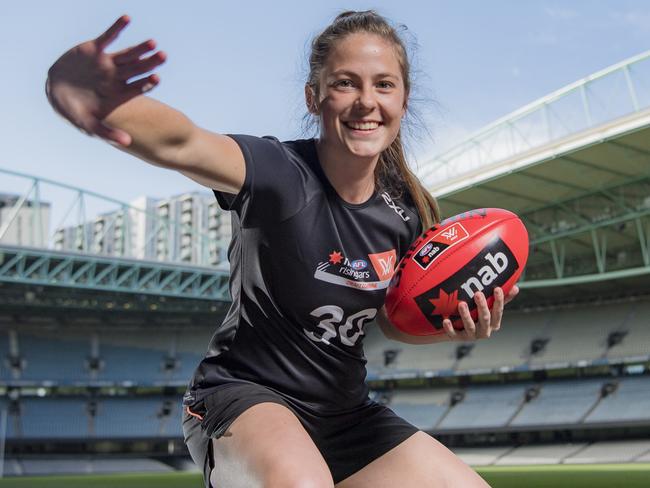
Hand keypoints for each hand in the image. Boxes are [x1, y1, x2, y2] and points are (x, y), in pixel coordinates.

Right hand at [46, 15, 165, 145]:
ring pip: (128, 54)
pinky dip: (117, 28)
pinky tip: (127, 19)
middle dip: (151, 63)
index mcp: (119, 94)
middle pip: (138, 69)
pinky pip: (108, 36)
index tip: (157, 78)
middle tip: (163, 56)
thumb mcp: (88, 125)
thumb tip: (127, 143)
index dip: (147, 83)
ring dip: (140, 48)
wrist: (55, 92)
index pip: (138, 88)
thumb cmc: (75, 112)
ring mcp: (108, 63)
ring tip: (153, 43)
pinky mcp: (95, 49)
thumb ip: (107, 133)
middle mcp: (117, 77)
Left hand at [442, 285, 518, 340]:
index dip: (499, 301)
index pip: (498, 311)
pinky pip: (454, 334)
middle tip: (478, 293)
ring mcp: (471, 335)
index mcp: (494, 323)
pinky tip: (446, 320)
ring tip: (461, 304)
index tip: (497, 289)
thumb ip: (502, 300)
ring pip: (470, 326)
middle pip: (485, 318)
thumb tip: (516, 287)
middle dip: (482, 306)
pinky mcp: (458, 338)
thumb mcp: (490, 309)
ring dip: (466, 315)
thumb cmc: (478, 316)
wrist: (457, 331)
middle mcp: (484, 331)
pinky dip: (450, 328)